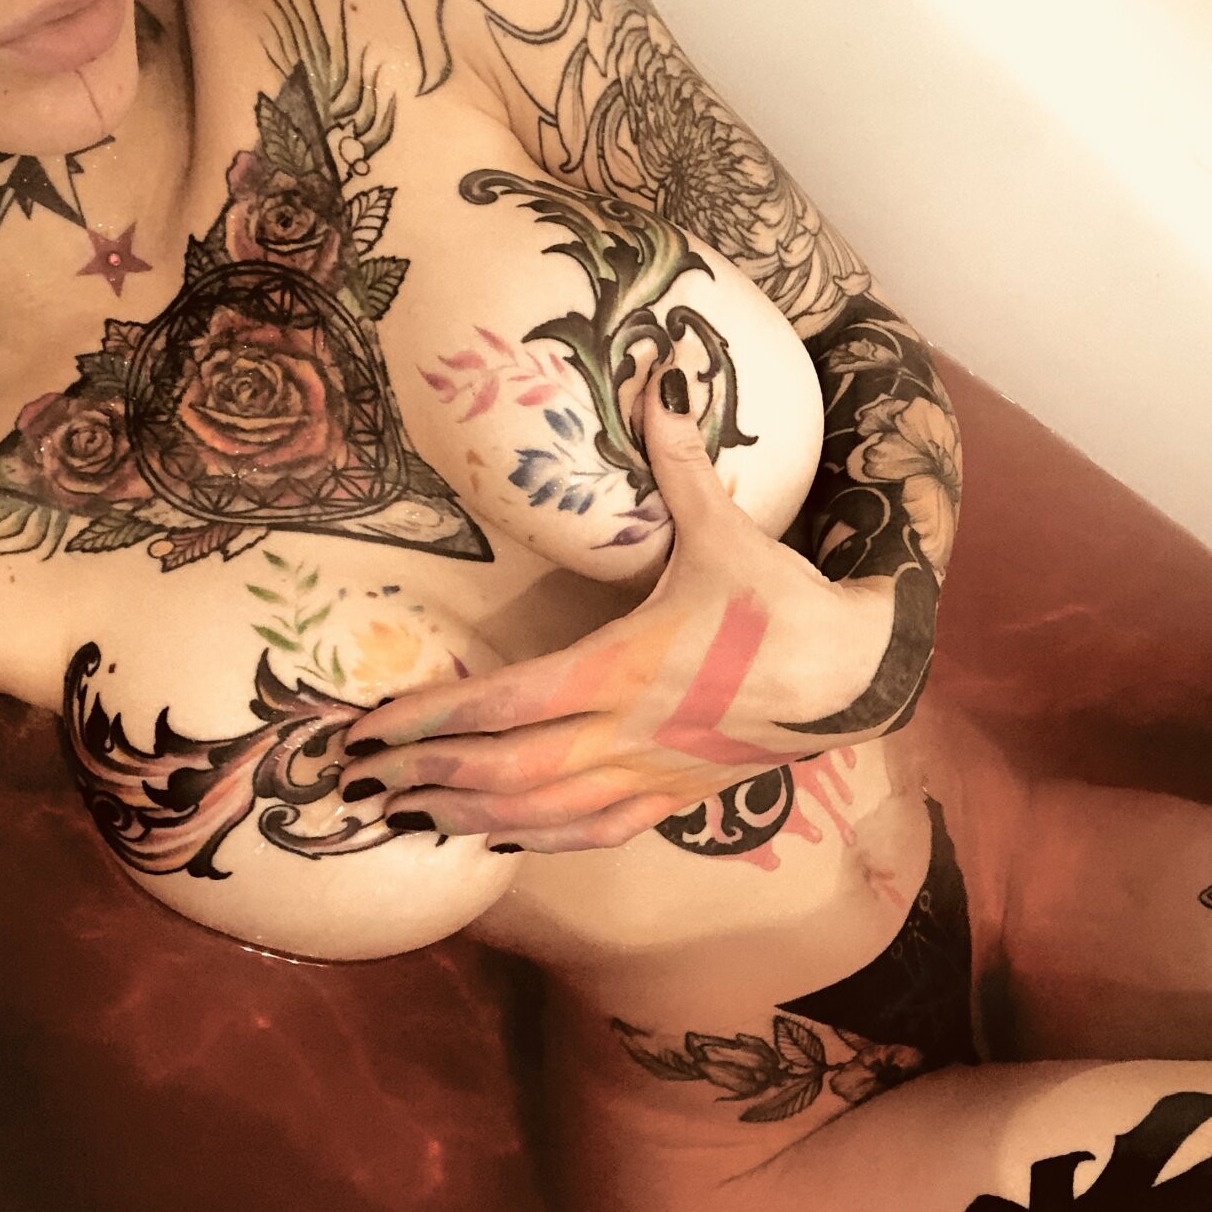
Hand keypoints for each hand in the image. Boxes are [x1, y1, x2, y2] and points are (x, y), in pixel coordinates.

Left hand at [338, 383, 896, 851]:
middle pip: (505, 773)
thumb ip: (678, 458)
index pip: (504, 704)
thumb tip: (660, 366)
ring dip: (466, 820)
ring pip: (540, 816)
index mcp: (622, 667)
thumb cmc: (781, 604)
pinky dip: (534, 841)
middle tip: (357, 782)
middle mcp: (625, 732)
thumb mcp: (726, 530)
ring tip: (404, 818)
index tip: (366, 729)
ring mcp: (648, 776)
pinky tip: (493, 844)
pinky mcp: (672, 799)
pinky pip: (591, 833)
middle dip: (424, 777)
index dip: (428, 720)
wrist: (854, 678)